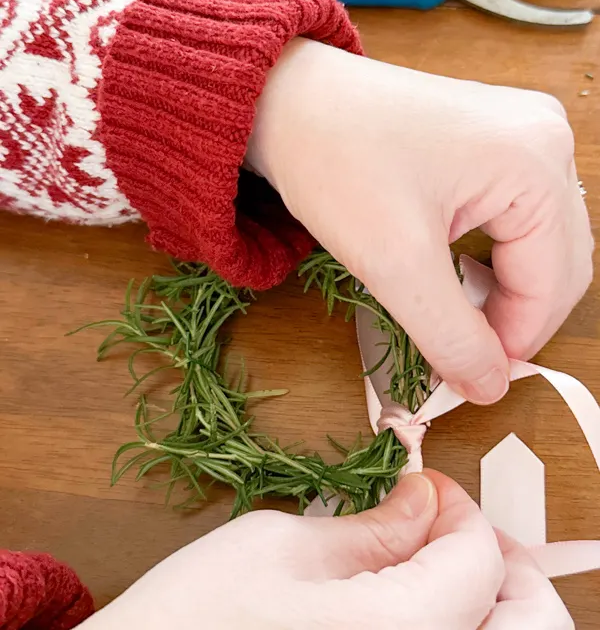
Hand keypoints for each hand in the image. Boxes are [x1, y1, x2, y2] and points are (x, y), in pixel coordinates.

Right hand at [80, 471, 570, 629]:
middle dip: (499, 563)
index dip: (459, 508)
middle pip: (529, 623)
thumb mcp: (282, 546)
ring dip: (490, 599)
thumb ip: (372, 527)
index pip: (481, 561)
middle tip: (451, 526)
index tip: (425, 484)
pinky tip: (413, 597)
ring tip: (442, 561)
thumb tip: (423, 503)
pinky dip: (457, 623)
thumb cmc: (192, 619)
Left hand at [248, 40, 592, 403]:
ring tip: (455, 314)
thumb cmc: (335, 160)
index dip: (517, 340)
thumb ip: (452, 336)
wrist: (291, 101)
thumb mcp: (396, 263)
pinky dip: (493, 255)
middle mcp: (545, 140)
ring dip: (505, 288)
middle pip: (558, 261)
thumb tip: (490, 386)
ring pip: (539, 243)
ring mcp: (524, 133)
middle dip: (514, 316)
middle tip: (464, 354)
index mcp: (536, 161)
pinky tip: (458, 273)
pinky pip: (517, 215)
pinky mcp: (498, 139)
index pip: (555, 281)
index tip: (475, 377)